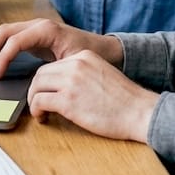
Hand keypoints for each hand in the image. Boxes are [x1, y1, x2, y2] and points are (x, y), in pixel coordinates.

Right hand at [0, 17, 123, 76]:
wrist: (106, 50)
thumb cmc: (92, 57)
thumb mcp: (73, 63)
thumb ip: (54, 70)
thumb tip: (35, 83)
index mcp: (46, 30)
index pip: (15, 40)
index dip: (2, 58)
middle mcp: (38, 25)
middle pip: (4, 32)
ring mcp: (36, 29)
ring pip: (5, 32)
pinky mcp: (35, 36)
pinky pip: (11, 37)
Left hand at [27, 50, 158, 141]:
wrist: (140, 112)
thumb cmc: (125, 101)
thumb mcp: (103, 74)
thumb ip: (83, 75)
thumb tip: (62, 87)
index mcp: (85, 56)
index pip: (54, 65)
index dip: (47, 81)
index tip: (47, 93)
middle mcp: (76, 64)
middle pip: (41, 74)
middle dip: (36, 90)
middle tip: (39, 104)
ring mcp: (71, 82)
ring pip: (36, 86)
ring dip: (34, 100)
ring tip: (41, 112)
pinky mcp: (68, 101)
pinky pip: (39, 102)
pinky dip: (37, 111)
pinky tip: (44, 118)